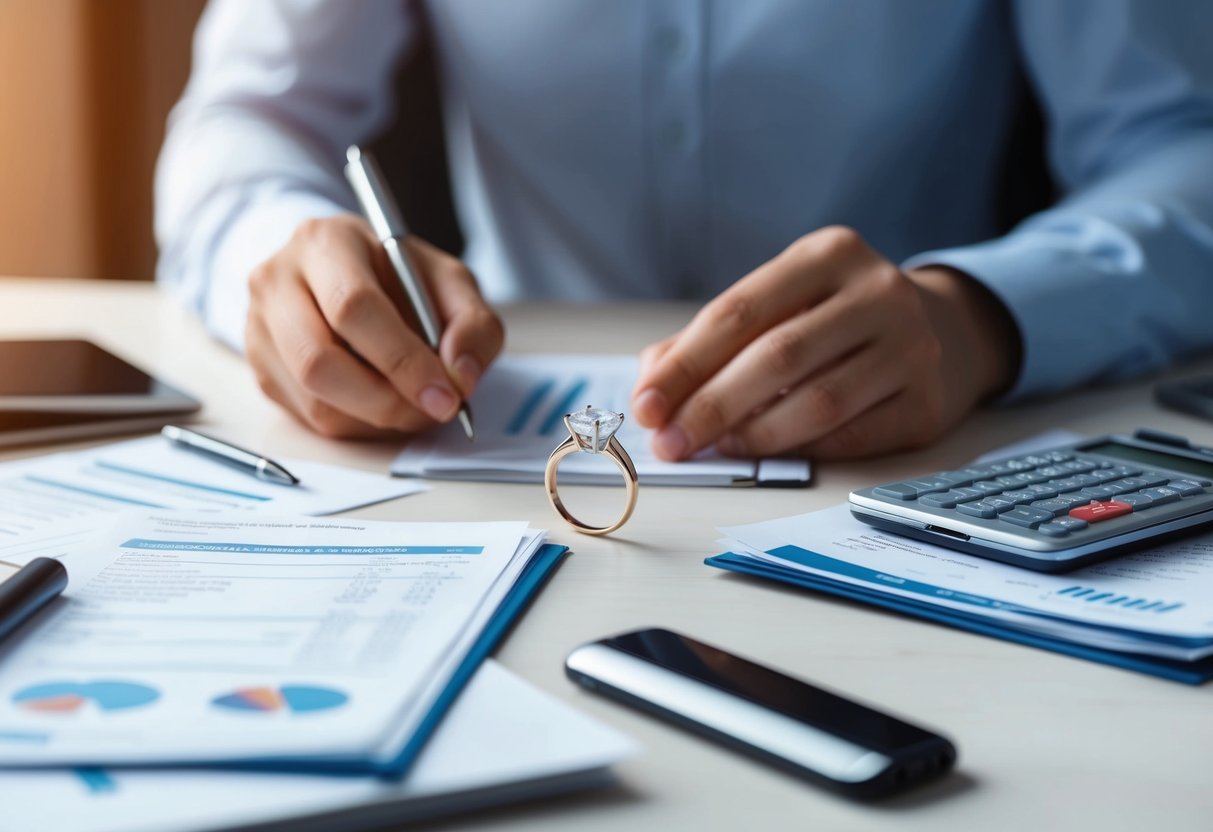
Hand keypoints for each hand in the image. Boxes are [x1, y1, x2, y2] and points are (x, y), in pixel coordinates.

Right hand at [244, 215, 503, 437]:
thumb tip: (461, 376)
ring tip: (414, 406)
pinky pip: (309, 417)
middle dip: (386, 400)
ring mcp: (260, 328)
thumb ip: (472, 323)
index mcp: (325, 242)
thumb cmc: (397, 277)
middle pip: (319, 361)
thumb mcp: (449, 282)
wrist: (345, 273)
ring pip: (313, 398)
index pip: (353, 307)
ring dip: (375, 418)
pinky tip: (383, 403)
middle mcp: (278, 281)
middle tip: (432, 410)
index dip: (402, 360)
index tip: (444, 394)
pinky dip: (358, 423)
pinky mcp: (261, 369)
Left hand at [629, 226, 1018, 459]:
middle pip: (776, 357)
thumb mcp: (782, 303)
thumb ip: (712, 339)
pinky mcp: (928, 402)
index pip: (739, 311)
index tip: (646, 406)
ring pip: (817, 403)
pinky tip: (768, 453)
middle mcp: (877, 292)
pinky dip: (801, 451)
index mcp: (828, 254)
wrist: (947, 331)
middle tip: (670, 442)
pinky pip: (852, 437)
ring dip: (753, 436)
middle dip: (711, 407)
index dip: (685, 365)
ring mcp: (912, 347)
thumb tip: (652, 386)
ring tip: (717, 448)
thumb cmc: (836, 319)